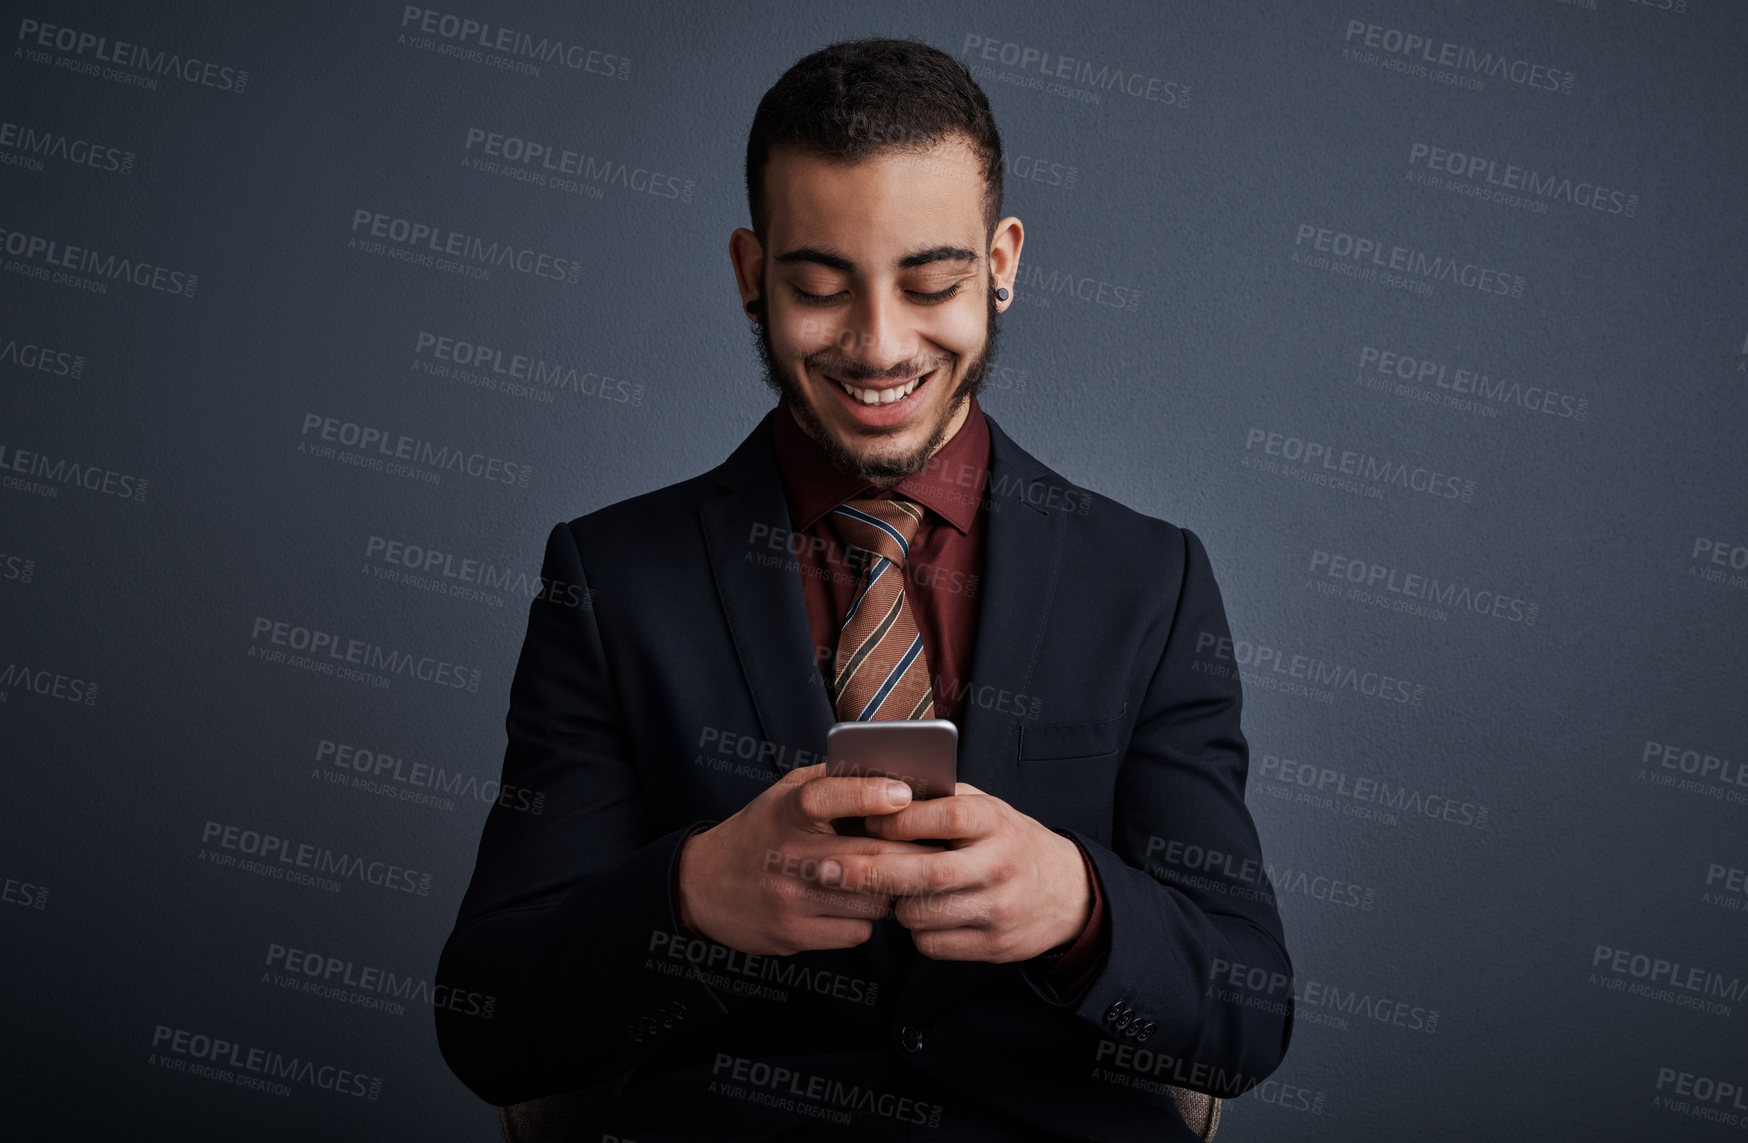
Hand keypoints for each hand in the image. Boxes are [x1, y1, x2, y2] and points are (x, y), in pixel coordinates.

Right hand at [675, 762, 941, 955]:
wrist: (702, 887)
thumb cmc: (760, 832)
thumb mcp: (783, 794)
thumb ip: (831, 782)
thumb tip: (892, 773)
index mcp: (784, 812)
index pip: (824, 797)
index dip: (867, 793)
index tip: (904, 794)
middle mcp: (785, 855)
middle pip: (866, 856)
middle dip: (912, 853)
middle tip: (938, 847)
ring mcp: (789, 898)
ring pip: (870, 899)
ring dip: (892, 889)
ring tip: (894, 877)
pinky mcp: (793, 935)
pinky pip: (857, 931)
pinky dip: (867, 919)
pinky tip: (860, 903)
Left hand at [821, 781, 1091, 962]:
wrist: (1068, 894)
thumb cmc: (1010, 842)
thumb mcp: (989, 809)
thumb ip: (943, 801)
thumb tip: (880, 790)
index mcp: (995, 821)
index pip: (941, 817)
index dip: (897, 820)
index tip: (862, 819)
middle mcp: (999, 865)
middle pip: (925, 872)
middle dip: (869, 871)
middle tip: (827, 867)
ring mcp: (998, 908)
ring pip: (922, 913)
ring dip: (893, 904)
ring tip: (888, 890)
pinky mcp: (994, 945)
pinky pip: (933, 944)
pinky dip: (915, 931)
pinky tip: (919, 914)